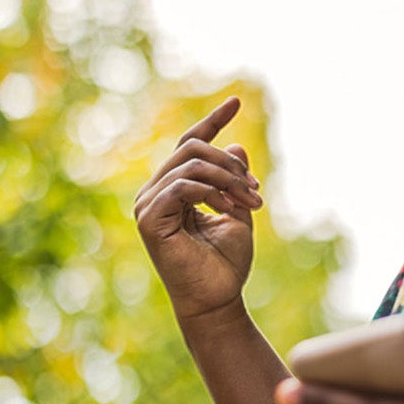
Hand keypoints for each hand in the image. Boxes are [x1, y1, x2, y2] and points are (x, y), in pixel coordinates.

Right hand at [133, 97, 265, 322]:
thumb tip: (236, 145)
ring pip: (190, 164)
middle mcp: (154, 193)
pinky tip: (229, 210)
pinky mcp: (150, 219)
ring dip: (228, 179)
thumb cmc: (225, 265)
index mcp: (172, 190)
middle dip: (230, 163)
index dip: (212, 121)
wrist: (216, 302)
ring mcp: (148, 205)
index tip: (237, 101)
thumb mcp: (238, 211)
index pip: (188, 145)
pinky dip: (213, 192)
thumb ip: (234, 180)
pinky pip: (183, 186)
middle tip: (256, 189)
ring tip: (251, 202)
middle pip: (191, 149)